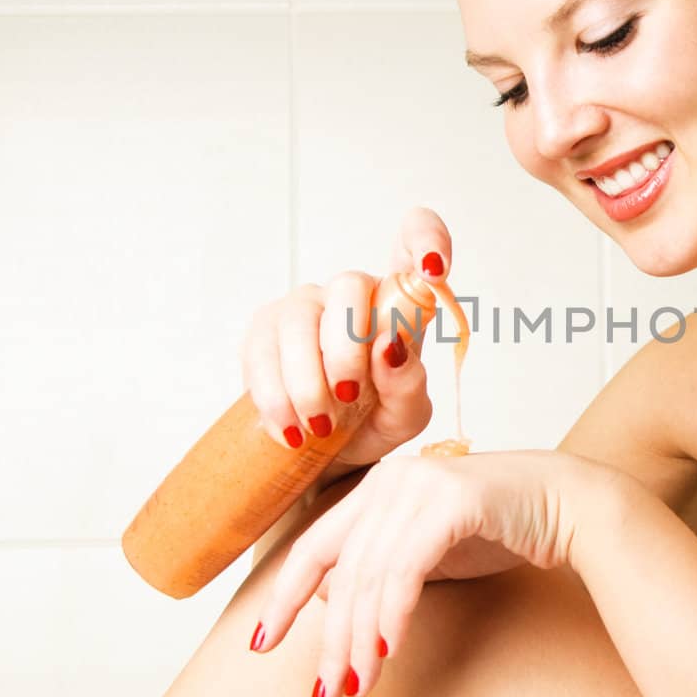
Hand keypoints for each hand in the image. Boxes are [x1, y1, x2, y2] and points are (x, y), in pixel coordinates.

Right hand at [239, 206, 452, 481]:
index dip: (426, 240)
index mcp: (397, 305)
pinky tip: (290, 428)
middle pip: (348, 286)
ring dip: (307, 381)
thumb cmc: (373, 422)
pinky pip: (261, 352)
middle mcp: (351, 295)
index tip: (435, 267)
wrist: (322, 456)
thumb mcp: (404, 417)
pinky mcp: (262, 332)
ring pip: (299, 320)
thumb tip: (389, 348)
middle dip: (345, 349)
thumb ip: (407, 385)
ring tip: (319, 425)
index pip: (413, 245)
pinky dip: (276, 398)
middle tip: (346, 398)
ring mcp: (304, 308)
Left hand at [248, 449, 615, 696]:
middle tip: (324, 693)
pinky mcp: (451, 500)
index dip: (283, 598)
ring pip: (369, 574)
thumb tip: (331, 606)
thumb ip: (381, 570)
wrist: (568, 505)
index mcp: (376, 487)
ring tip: (358, 686)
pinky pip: (407, 568)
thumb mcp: (427, 553)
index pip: (313, 547)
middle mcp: (391, 479)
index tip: (261, 644)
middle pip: (339, 570)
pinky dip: (392, 614)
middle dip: (329, 638)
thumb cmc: (501, 531)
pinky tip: (388, 651)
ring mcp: (420, 484)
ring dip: (360, 639)